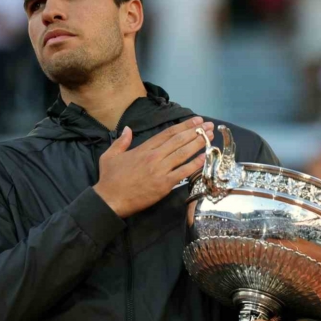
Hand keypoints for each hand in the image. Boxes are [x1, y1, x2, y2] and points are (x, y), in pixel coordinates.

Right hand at [94, 117, 213, 217]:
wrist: (110, 199)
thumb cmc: (110, 179)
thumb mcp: (110, 155)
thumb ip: (121, 141)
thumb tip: (127, 129)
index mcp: (143, 148)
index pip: (168, 133)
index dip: (184, 126)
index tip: (196, 120)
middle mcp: (154, 156)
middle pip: (179, 141)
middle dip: (196, 132)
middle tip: (209, 126)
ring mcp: (160, 170)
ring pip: (183, 153)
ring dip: (199, 144)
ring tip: (210, 137)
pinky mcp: (164, 184)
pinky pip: (183, 172)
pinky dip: (195, 164)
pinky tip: (205, 157)